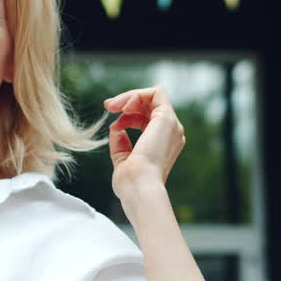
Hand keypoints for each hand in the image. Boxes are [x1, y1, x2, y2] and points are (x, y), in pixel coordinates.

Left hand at [103, 86, 184, 200]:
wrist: (139, 187)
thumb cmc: (130, 182)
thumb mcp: (123, 159)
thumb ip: (121, 143)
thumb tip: (117, 129)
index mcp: (164, 145)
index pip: (148, 120)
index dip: (128, 118)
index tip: (112, 126)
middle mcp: (172, 134)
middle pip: (151, 106)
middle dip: (127, 101)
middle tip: (108, 106)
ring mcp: (172, 126)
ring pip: (153, 96)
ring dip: (129, 96)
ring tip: (112, 106)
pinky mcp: (167, 119)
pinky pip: (156, 93)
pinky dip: (138, 94)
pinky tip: (124, 106)